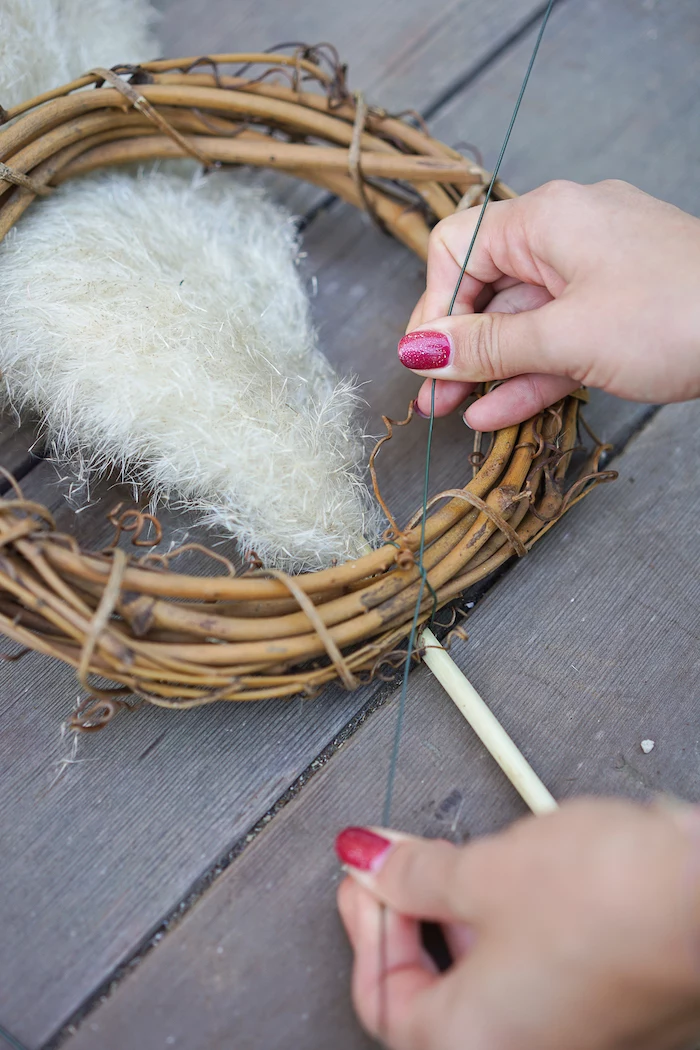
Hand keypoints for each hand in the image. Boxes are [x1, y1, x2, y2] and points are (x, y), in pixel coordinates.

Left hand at [336, 798, 699, 1049]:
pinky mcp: (608, 1011)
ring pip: (485, 987)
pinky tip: (514, 881)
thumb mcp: (485, 871)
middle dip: (409, 921)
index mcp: (473, 1042)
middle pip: (431, 998)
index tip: (365, 875)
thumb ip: (414, 873)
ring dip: (458, 923)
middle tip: (398, 867)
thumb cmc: (613, 899)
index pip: (384, 997)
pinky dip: (508, 932)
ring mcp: (573, 1038)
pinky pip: (533, 979)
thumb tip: (372, 863)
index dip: (366, 925)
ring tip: (458, 864)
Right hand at [400, 180, 699, 428]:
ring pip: (524, 321)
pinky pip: (560, 338)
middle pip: (487, 289)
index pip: (458, 249)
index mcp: (546, 219)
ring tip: (452, 414)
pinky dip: (531, 372)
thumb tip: (418, 350)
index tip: (422, 361)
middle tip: (429, 398)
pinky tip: (498, 411)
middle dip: (455, 347)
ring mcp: (598, 274)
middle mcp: (567, 237)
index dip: (432, 307)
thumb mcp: (565, 335)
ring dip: (488, 368)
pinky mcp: (621, 309)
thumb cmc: (674, 314)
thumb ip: (486, 345)